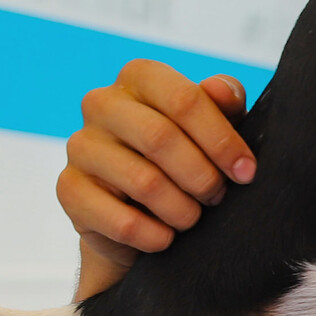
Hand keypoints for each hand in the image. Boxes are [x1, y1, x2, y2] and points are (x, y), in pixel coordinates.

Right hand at [59, 60, 254, 299]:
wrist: (142, 211)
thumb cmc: (185, 157)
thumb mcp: (214, 127)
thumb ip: (224, 103)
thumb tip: (220, 90)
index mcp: (139, 77)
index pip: (184, 99)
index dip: (221, 139)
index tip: (245, 171)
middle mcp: (102, 103)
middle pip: (160, 138)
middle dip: (202, 176)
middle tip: (218, 197)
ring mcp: (80, 146)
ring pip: (143, 182)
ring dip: (182, 209)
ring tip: (193, 217)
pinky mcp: (69, 189)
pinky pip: (121, 221)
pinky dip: (155, 236)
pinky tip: (166, 237)